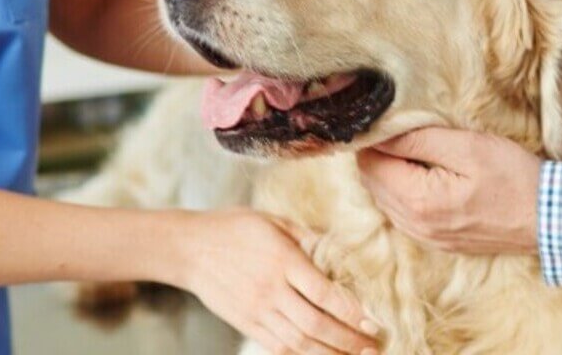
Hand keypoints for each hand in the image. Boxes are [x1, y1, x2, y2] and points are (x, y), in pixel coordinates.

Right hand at [166, 209, 379, 354]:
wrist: (188, 248)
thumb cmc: (234, 228)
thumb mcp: (274, 221)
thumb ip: (309, 238)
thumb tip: (344, 251)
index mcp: (281, 260)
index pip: (324, 293)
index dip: (352, 312)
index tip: (373, 322)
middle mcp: (270, 289)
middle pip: (314, 324)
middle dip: (347, 340)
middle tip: (373, 347)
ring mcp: (256, 311)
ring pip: (298, 342)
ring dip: (329, 354)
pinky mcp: (245, 324)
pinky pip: (277, 347)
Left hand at [356, 127, 542, 254]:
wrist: (549, 219)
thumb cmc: (513, 177)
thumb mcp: (468, 147)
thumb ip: (419, 140)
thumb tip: (381, 133)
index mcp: (418, 201)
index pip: (370, 164)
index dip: (376, 139)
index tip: (393, 121)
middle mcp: (415, 225)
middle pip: (373, 182)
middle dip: (382, 155)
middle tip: (407, 131)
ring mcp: (426, 237)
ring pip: (386, 198)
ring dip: (393, 173)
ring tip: (420, 151)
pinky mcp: (438, 241)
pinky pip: (404, 213)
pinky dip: (406, 191)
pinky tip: (429, 175)